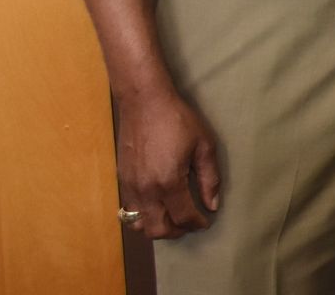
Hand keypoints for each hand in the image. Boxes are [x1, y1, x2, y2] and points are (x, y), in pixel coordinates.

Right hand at [115, 89, 219, 239]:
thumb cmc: (177, 120)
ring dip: (157, 227)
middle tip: (190, 223)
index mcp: (169, 182)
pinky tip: (157, 205)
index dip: (198, 223)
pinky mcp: (121, 180)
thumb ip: (209, 178)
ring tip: (173, 217)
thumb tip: (212, 204)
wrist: (144, 103)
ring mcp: (130, 186)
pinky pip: (129, 210)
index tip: (206, 221)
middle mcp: (146, 190)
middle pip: (158, 229)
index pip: (183, 217)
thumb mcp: (203, 146)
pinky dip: (143, 216)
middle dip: (177, 231)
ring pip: (139, 224)